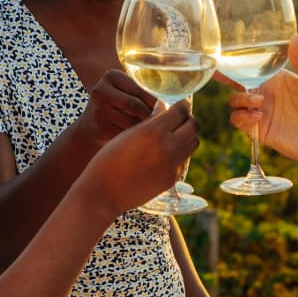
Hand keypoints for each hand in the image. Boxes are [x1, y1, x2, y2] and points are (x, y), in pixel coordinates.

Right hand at [75, 69, 156, 149]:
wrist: (90, 127)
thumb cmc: (116, 108)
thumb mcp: (123, 92)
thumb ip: (141, 92)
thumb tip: (170, 102)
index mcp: (111, 76)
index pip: (140, 89)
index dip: (155, 101)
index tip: (163, 110)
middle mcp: (101, 90)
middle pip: (136, 105)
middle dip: (149, 115)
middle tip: (158, 123)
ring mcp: (98, 110)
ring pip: (132, 121)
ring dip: (143, 127)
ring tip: (148, 130)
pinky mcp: (99, 128)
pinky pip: (125, 133)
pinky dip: (133, 137)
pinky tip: (135, 137)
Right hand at [81, 100, 198, 216]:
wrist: (103, 192)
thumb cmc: (109, 159)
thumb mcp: (127, 134)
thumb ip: (149, 121)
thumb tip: (165, 109)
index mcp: (153, 131)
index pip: (181, 110)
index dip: (181, 105)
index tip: (179, 104)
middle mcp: (167, 147)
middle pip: (194, 126)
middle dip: (188, 119)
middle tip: (179, 118)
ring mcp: (172, 165)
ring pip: (193, 143)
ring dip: (187, 135)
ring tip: (174, 134)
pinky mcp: (171, 179)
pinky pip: (183, 160)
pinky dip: (179, 153)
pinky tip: (165, 153)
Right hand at [225, 34, 297, 171]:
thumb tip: (296, 36)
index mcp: (275, 79)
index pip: (251, 67)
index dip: (236, 61)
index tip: (223, 54)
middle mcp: (264, 93)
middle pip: (236, 82)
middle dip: (223, 77)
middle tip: (215, 72)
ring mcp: (260, 111)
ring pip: (235, 100)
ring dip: (242, 98)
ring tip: (260, 102)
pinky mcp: (257, 129)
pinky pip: (238, 119)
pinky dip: (243, 116)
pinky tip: (259, 115)